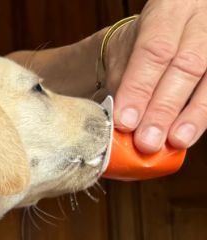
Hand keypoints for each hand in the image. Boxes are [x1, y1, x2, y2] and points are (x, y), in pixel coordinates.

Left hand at [110, 0, 206, 152]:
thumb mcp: (127, 51)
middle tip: (147, 140)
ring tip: (175, 141)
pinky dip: (202, 115)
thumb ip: (125, 82)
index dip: (140, 89)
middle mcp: (201, 18)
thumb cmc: (143, 42)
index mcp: (169, 9)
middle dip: (165, 108)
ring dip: (192, 115)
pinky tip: (189, 133)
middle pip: (187, 65)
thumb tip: (125, 122)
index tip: (125, 121)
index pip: (154, 50)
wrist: (165, 28)